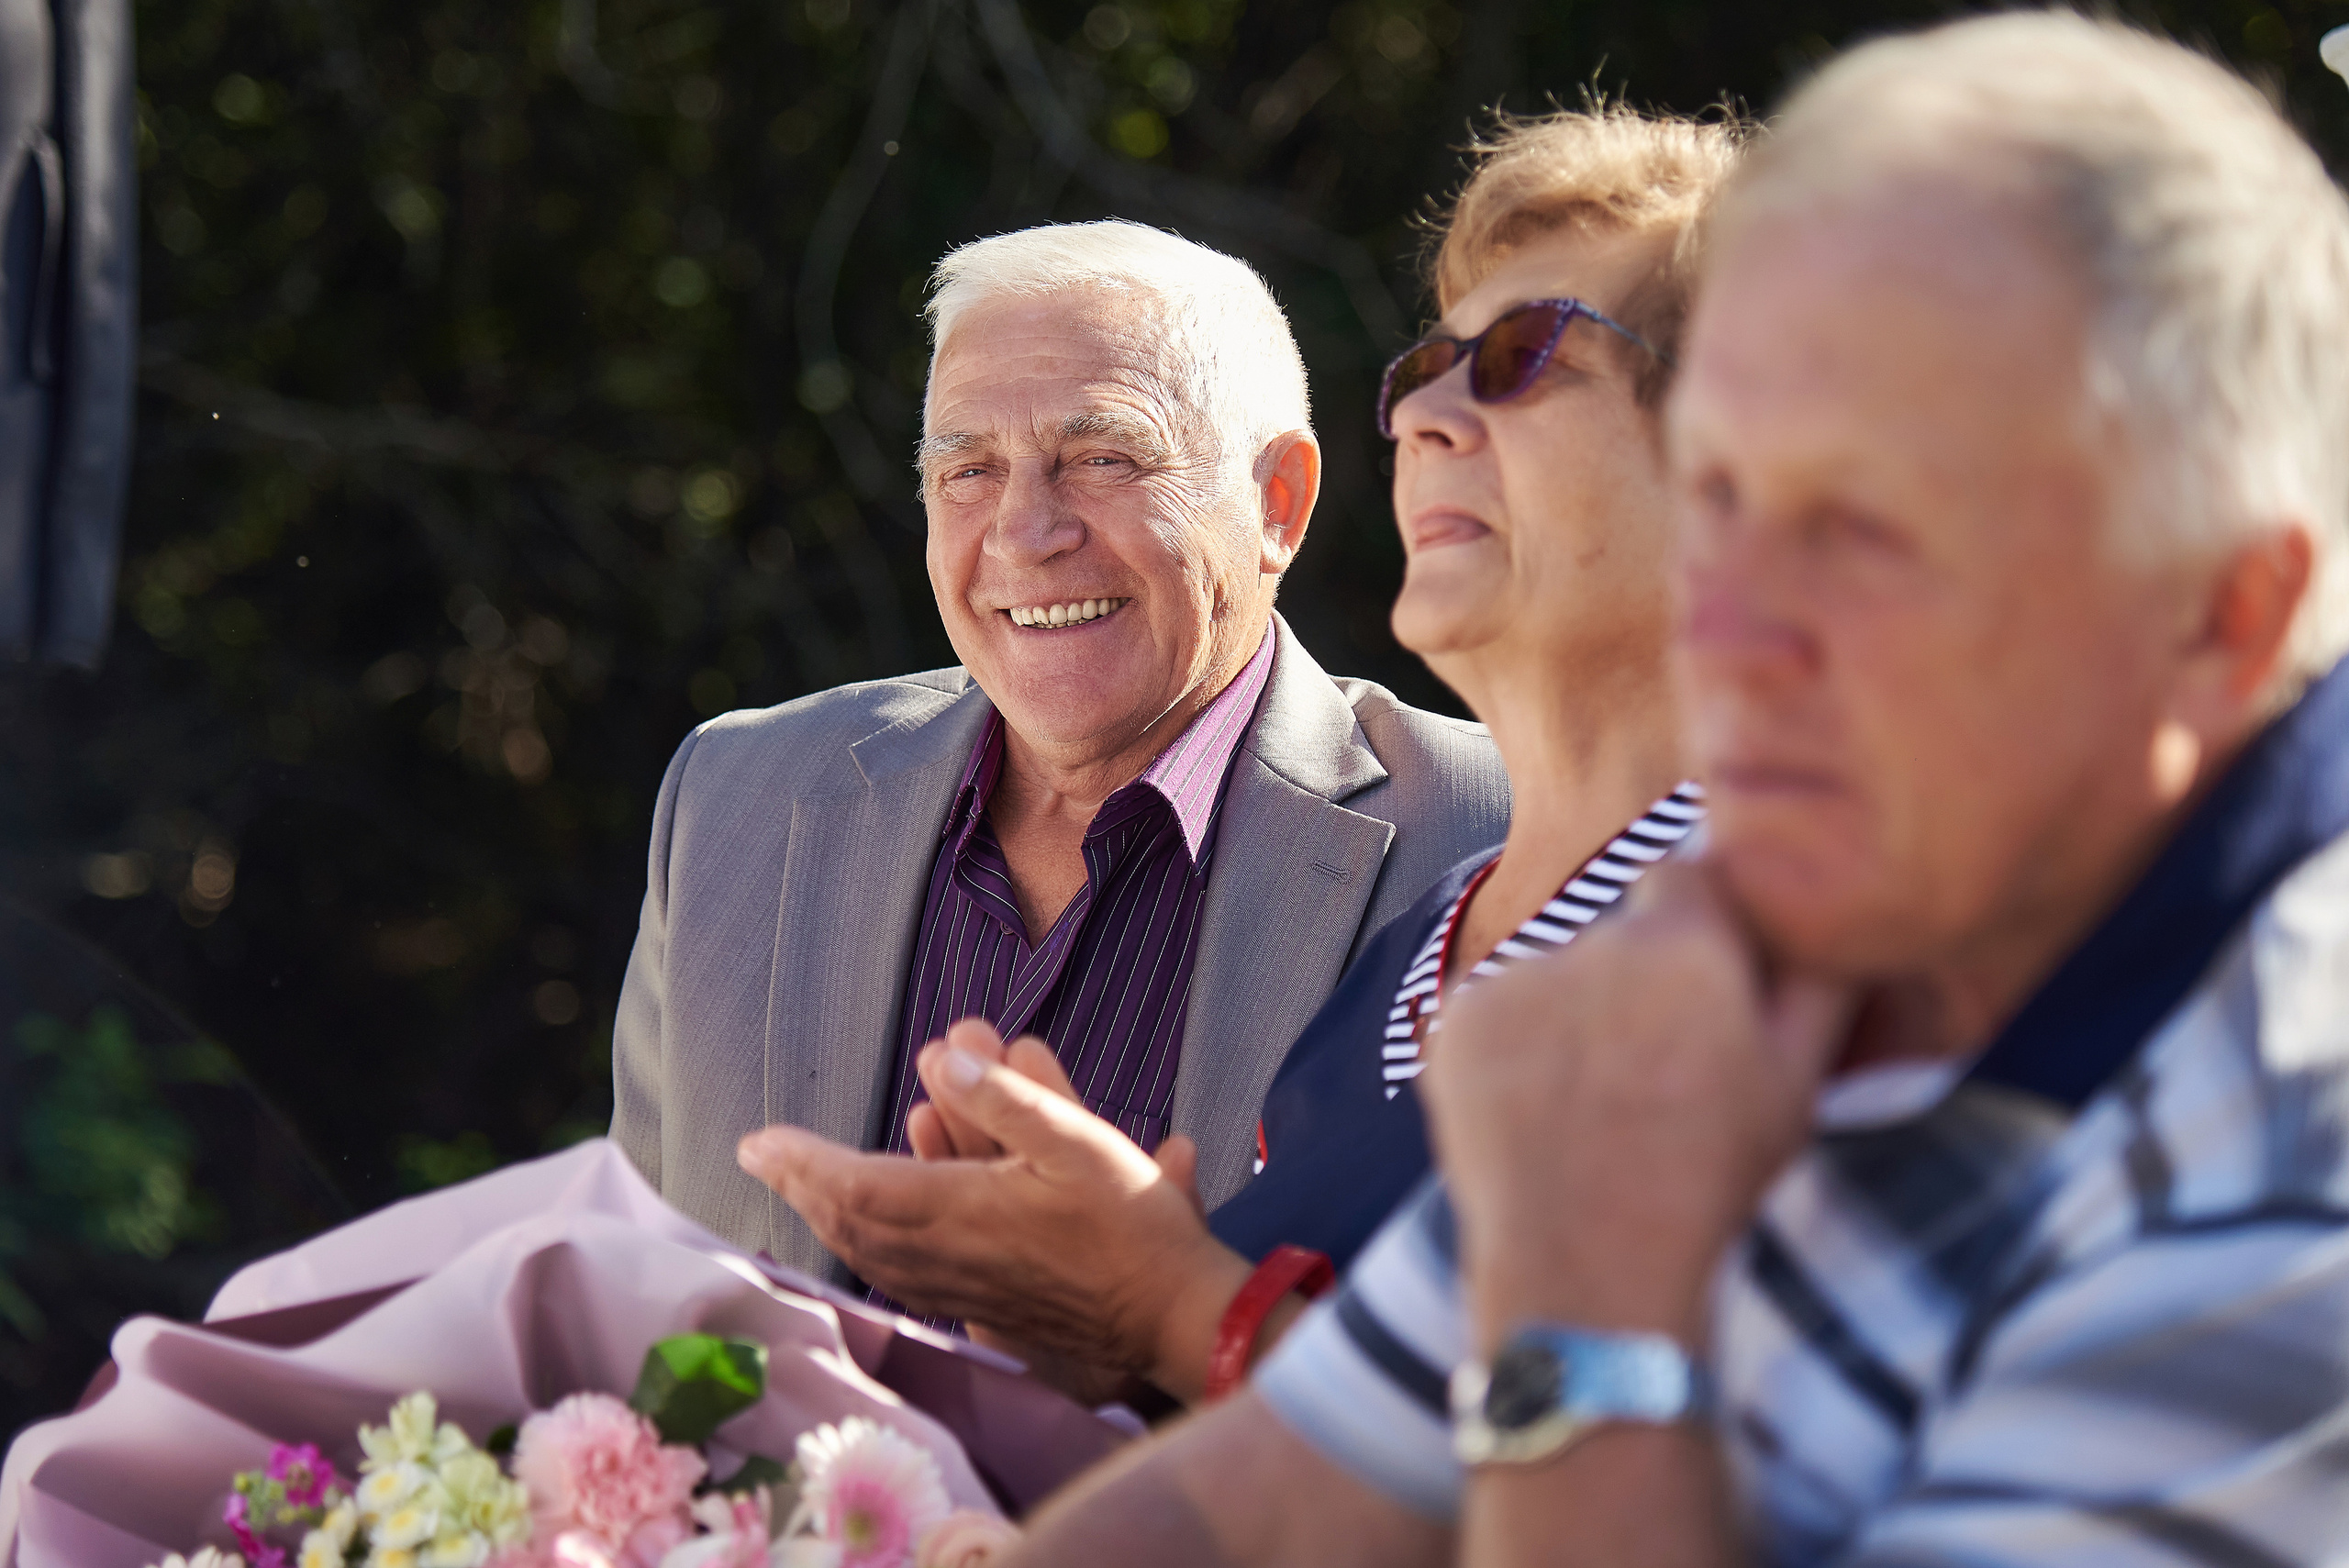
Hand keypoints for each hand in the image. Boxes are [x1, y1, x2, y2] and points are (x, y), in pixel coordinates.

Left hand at [736, 1021, 1245, 1389]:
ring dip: (831, 1213)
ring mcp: (958, 1289)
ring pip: (871, 1252)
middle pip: (850, 1222)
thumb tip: (945, 1055)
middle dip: (803, 1185)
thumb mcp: (1079, 1142)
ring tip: (804, 1183)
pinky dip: (868, 1245)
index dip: (803, 1162)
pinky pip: (900, 1275)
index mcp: (962, 1212)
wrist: (1167, 1315)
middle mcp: (946, 1257)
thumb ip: (1009, 1098)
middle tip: (765, 1155)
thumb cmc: (1132, 1224)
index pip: (856, 1185)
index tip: (761, 1140)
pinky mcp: (976, 1308)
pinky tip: (869, 1232)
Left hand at [1420, 859, 1852, 1346]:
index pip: (1685, 878)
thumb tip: (1821, 914)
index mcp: (1685, 944)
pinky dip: (1509, 1050)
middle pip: (1616, 936)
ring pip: (1552, 976)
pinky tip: (1537, 1113)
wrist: (1588, 1266)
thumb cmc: (1707, 1180)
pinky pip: (1492, 1011)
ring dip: (1569, 1017)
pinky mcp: (1454, 1021)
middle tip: (1649, 1071)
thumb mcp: (1798, 1083)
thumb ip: (1818, 980)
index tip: (1699, 990)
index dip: (1696, 930)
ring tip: (1590, 1106)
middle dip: (1633, 984)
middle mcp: (1592, 941)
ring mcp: (1513, 979)